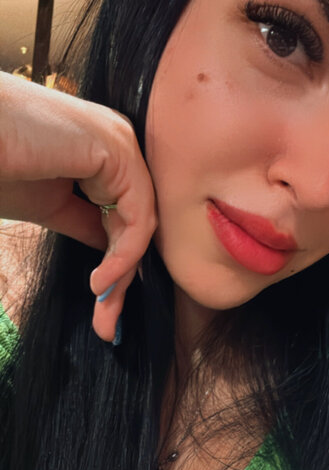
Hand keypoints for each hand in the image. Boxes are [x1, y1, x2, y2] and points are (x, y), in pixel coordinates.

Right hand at [0, 72, 156, 341]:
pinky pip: (138, 215)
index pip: (125, 219)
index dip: (116, 268)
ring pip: (140, 224)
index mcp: (103, 154)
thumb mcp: (48, 206)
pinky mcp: (116, 150)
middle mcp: (119, 144)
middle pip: (135, 224)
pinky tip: (102, 282)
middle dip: (122, 280)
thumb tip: (111, 253)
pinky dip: (124, 255)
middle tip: (107, 326)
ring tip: (103, 311)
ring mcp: (121, 144)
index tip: (103, 311)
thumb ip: (84, 223)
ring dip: (123, 275)